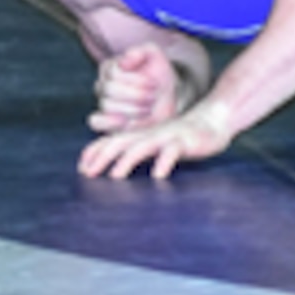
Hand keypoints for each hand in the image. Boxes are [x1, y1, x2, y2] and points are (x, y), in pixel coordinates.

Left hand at [78, 103, 232, 179]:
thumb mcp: (155, 142)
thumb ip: (137, 151)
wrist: (213, 119)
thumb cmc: (181, 136)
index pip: (111, 140)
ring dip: (127, 160)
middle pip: (120, 142)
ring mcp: (166, 137)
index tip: (81, 168)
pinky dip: (164, 162)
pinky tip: (158, 175)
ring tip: (115, 176)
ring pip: (143, 146)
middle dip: (102, 156)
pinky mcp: (185, 142)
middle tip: (88, 174)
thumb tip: (114, 169)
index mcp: (140, 134)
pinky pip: (173, 151)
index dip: (94, 152)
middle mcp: (149, 134)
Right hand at [88, 44, 182, 134]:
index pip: (114, 73)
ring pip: (107, 105)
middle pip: (110, 89)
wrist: (168, 98)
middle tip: (154, 96)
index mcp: (110, 68)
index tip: (155, 84)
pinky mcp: (106, 122)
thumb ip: (141, 51)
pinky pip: (96, 122)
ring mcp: (103, 103)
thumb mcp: (155, 56)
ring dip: (133, 108)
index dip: (137, 80)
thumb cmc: (158, 75)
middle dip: (137, 94)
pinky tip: (125, 121)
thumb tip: (124, 61)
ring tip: (149, 108)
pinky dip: (109, 122)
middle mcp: (103, 85)